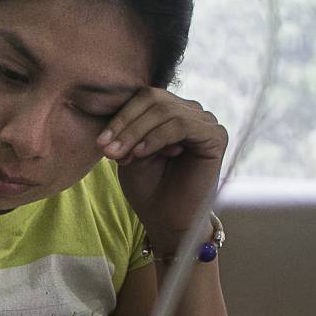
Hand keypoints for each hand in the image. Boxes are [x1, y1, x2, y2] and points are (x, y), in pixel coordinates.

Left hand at [98, 88, 227, 241]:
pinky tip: (141, 153)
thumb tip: (118, 111)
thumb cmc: (147, 186)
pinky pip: (182, 125)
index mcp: (170, 111)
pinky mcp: (216, 136)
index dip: (120, 116)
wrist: (165, 219)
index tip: (100, 142)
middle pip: (154, 100)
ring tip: (121, 156)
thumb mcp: (129, 152)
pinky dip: (157, 137)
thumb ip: (128, 128)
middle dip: (126, 125)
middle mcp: (190, 112)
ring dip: (137, 133)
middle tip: (107, 150)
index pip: (144, 97)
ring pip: (165, 110)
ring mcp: (205, 122)